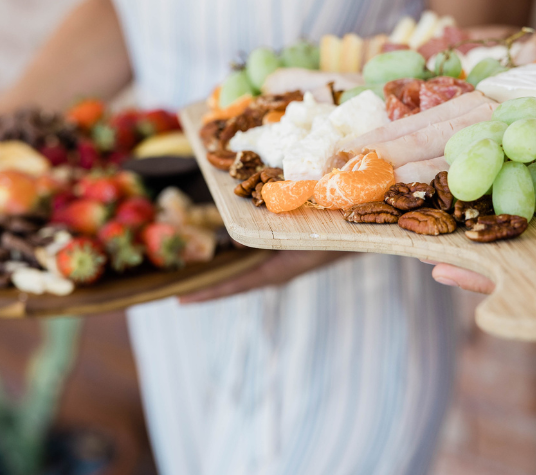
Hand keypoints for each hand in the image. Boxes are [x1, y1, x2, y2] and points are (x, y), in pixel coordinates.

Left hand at [179, 250, 343, 302]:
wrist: (360, 235)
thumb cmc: (332, 234)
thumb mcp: (298, 234)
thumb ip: (264, 235)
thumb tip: (232, 239)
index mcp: (275, 273)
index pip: (233, 287)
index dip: (206, 292)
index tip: (179, 300)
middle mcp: (273, 273)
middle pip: (232, 283)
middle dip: (206, 284)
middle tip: (175, 288)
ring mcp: (278, 266)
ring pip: (240, 272)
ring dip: (218, 271)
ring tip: (191, 269)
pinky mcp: (282, 257)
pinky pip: (251, 261)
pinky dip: (234, 258)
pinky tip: (223, 246)